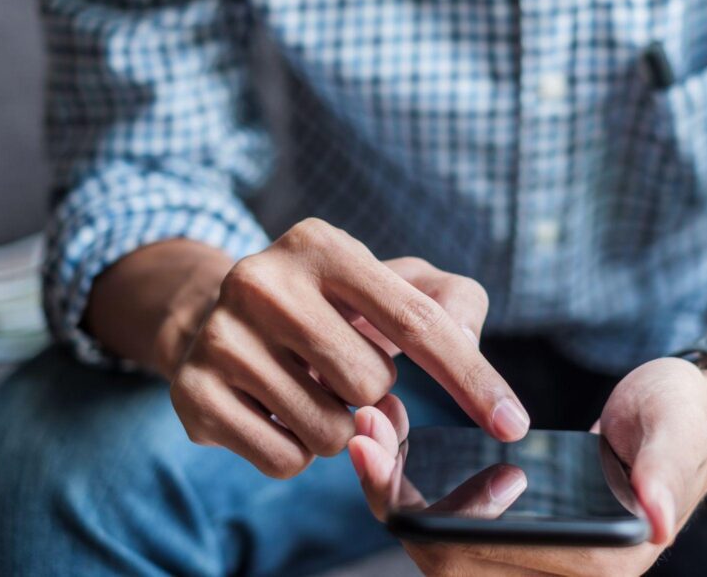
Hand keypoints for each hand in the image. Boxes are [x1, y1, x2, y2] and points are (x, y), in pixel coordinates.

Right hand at [168, 218, 529, 477]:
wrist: (222, 317)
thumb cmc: (331, 305)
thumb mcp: (396, 285)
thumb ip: (452, 304)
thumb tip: (463, 345)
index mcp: (321, 245)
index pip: (417, 323)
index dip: (473, 380)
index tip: (514, 425)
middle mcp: (262, 281)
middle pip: (372, 384)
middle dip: (375, 391)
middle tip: (341, 367)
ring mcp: (220, 337)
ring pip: (331, 430)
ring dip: (338, 425)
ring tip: (309, 387)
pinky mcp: (192, 393)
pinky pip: (285, 460)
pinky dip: (298, 451)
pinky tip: (278, 409)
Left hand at [351, 358, 706, 575]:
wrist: (686, 419)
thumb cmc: (684, 419)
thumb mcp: (677, 430)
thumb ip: (666, 472)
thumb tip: (658, 520)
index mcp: (595, 563)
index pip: (479, 559)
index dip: (418, 514)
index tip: (375, 452)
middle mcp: (556, 575)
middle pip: (444, 559)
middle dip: (390, 497)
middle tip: (360, 430)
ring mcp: (535, 559)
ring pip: (440, 546)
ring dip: (396, 492)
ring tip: (371, 426)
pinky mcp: (520, 535)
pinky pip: (453, 526)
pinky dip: (417, 488)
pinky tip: (397, 440)